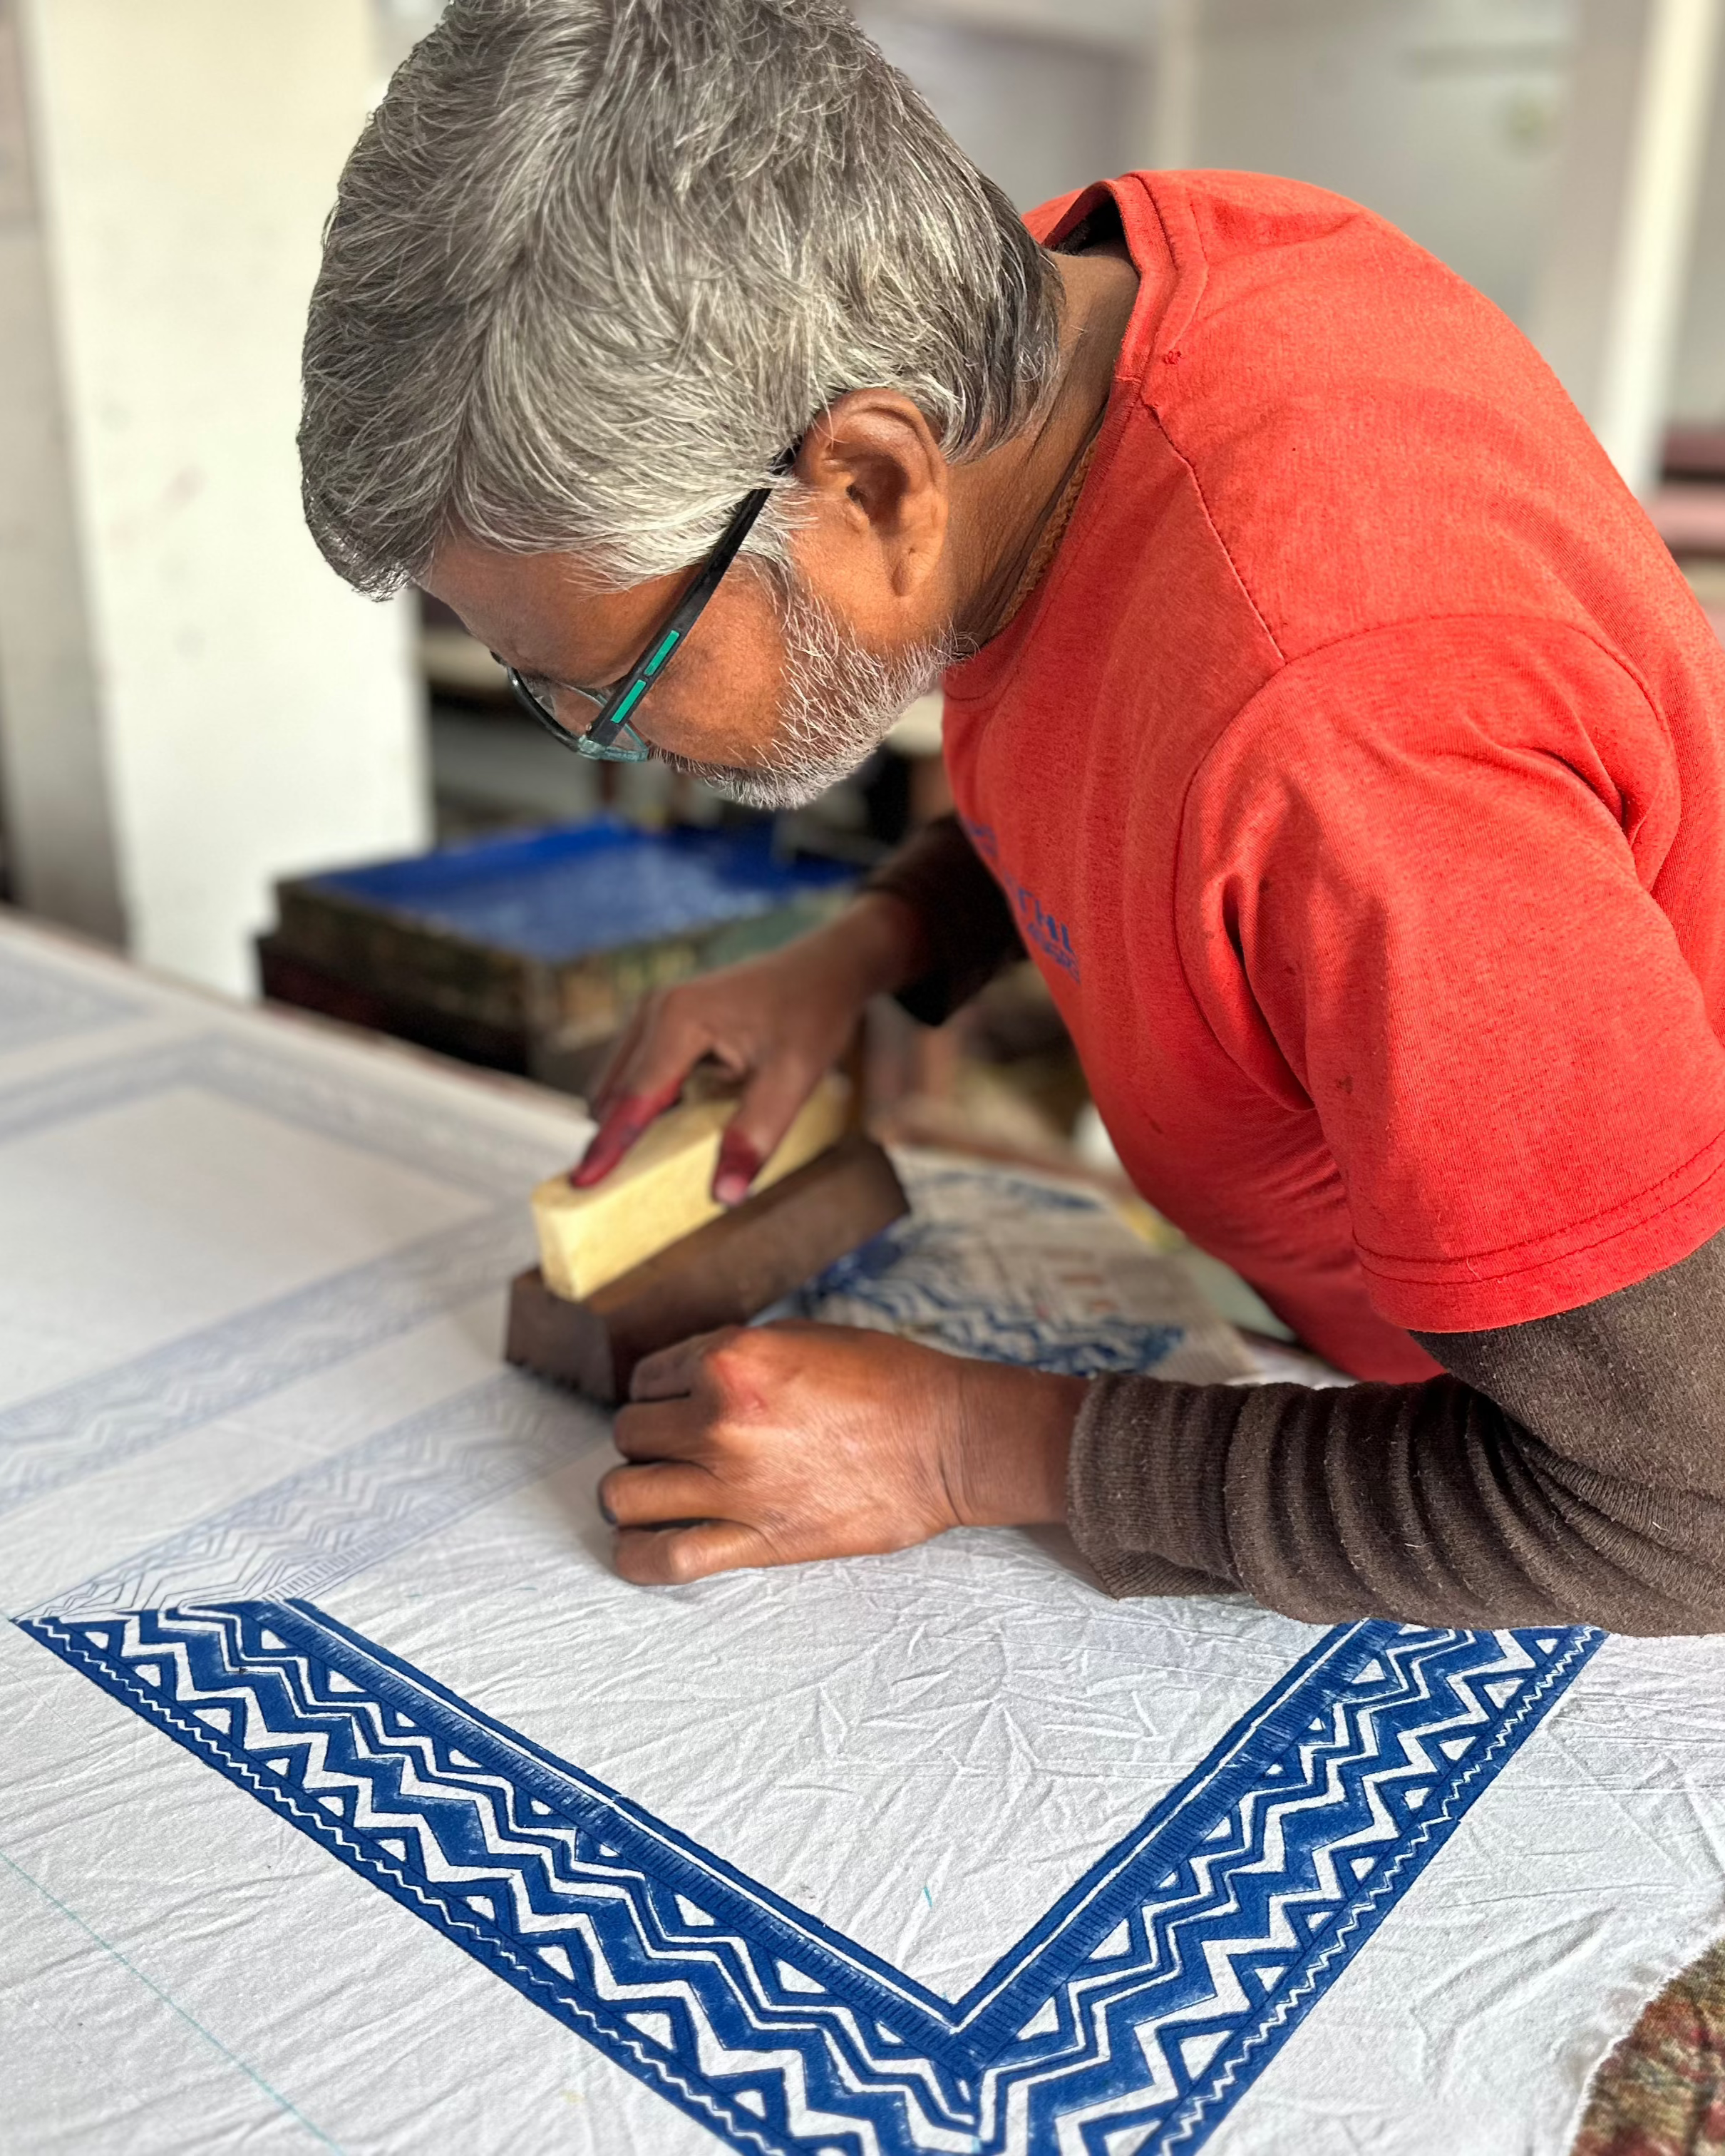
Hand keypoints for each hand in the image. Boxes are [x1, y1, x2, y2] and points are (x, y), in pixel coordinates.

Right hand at [572, 893, 925, 1201]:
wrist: (827, 967)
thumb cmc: (812, 1015)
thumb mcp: (795, 1078)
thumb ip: (756, 1134)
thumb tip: (724, 1195)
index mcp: (677, 1019)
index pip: (634, 1098)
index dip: (609, 1147)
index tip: (580, 1185)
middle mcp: (653, 1010)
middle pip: (615, 1093)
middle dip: (613, 1141)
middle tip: (615, 1195)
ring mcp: (653, 1012)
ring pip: (620, 1085)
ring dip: (628, 1124)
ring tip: (642, 1169)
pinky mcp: (661, 1022)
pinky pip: (637, 1075)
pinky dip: (645, 1107)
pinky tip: (671, 1131)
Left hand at [599, 1322, 1087, 1584]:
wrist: (948, 1441)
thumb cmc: (887, 1382)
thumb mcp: (800, 1338)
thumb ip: (733, 1358)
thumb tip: (685, 1384)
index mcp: (729, 1361)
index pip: (645, 1379)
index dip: (660, 1392)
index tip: (678, 1405)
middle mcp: (718, 1422)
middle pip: (628, 1435)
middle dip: (647, 1439)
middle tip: (673, 1446)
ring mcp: (733, 1486)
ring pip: (624, 1495)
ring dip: (632, 1493)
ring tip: (653, 1492)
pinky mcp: (757, 1541)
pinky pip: (664, 1558)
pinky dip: (638, 1556)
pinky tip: (641, 1545)